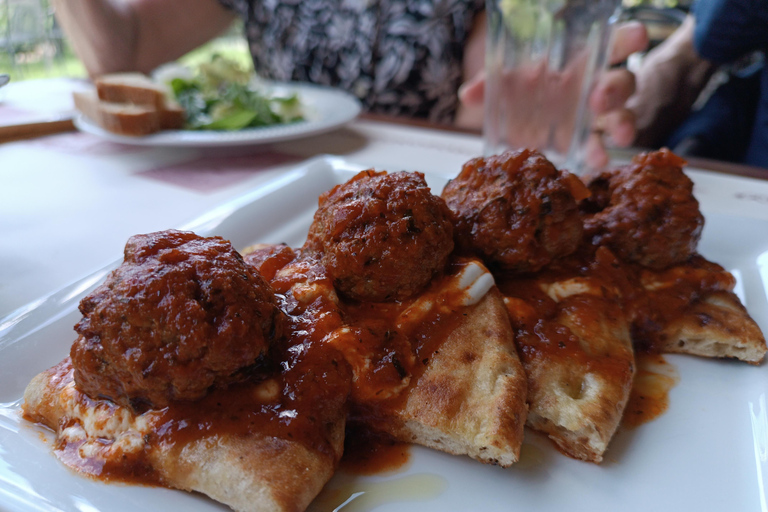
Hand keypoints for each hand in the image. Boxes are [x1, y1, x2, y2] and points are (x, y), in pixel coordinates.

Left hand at [458, 21, 648, 168]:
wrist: (510, 123)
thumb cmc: (518, 90)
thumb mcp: (503, 83)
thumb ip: (489, 83)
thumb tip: (468, 94)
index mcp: (579, 61)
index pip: (612, 44)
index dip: (628, 39)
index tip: (637, 37)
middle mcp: (593, 87)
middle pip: (623, 82)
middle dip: (616, 89)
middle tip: (599, 99)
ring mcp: (592, 118)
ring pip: (621, 116)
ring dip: (622, 125)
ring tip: (616, 137)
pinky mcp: (583, 144)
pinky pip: (600, 147)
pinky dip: (599, 154)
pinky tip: (596, 162)